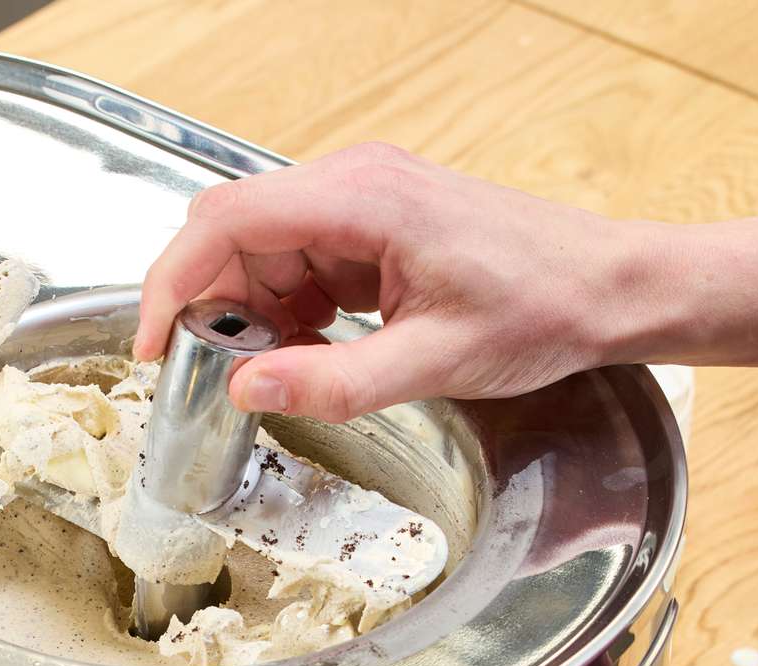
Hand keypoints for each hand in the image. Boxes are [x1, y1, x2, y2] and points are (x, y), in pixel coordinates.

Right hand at [134, 142, 656, 421]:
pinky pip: (302, 260)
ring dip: (254, 310)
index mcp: (361, 199)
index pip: (226, 222)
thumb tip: (246, 388)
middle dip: (212, 303)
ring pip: (263, 249)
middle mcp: (353, 184)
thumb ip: (333, 381)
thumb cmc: (541, 307)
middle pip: (233, 232)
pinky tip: (314, 346)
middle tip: (218, 370)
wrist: (606, 287)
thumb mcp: (432, 362)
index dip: (172, 281)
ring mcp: (362, 201)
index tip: (151, 341)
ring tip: (283, 366)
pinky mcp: (373, 226)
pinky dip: (290, 308)